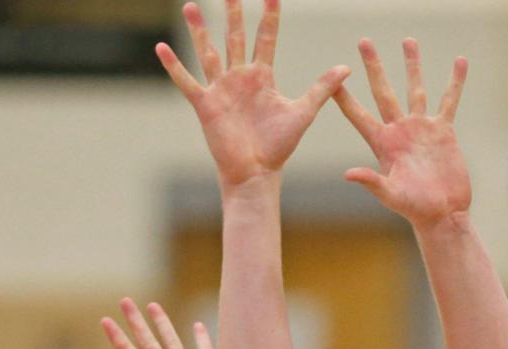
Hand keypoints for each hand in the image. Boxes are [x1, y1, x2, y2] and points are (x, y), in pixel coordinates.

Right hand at [158, 0, 348, 188]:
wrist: (256, 173)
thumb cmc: (278, 147)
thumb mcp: (303, 113)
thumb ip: (321, 89)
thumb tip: (346, 68)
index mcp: (261, 77)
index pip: (265, 38)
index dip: (269, 16)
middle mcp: (239, 78)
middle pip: (235, 37)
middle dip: (232, 13)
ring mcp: (221, 90)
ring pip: (208, 52)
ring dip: (199, 29)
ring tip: (190, 5)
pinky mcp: (206, 105)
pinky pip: (187, 81)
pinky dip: (174, 66)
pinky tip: (161, 47)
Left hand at [333, 38, 470, 227]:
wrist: (442, 213)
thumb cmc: (414, 209)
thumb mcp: (390, 195)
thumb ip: (371, 182)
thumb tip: (347, 174)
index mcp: (383, 144)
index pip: (359, 116)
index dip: (345, 98)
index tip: (333, 78)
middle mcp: (399, 131)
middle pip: (383, 91)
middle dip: (374, 66)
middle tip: (364, 41)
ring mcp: (421, 129)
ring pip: (415, 89)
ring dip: (412, 65)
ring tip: (408, 40)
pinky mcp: (443, 131)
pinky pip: (449, 101)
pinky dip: (455, 82)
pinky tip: (459, 62)